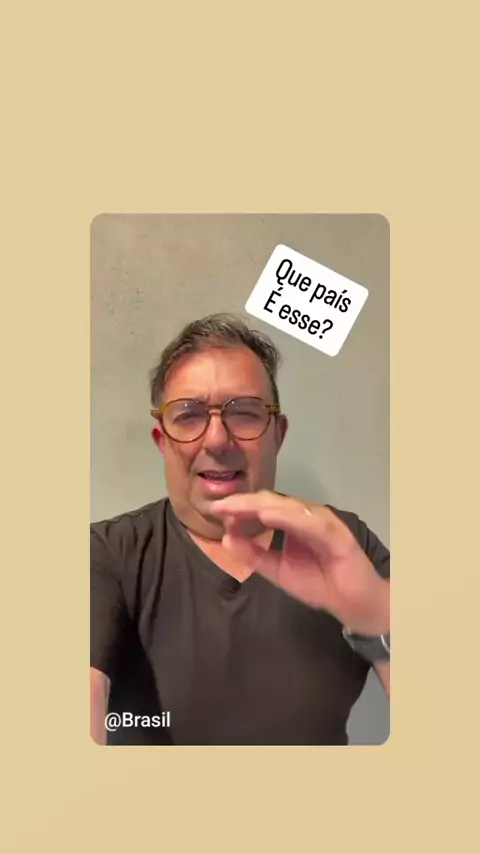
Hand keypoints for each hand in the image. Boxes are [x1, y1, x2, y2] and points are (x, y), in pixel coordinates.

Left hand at [210, 490, 389, 635]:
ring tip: (234, 507)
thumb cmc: (319, 583)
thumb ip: (254, 554)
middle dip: (242, 502)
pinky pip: (309, 522)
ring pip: (287, 507)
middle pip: (270, 501)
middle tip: (218, 506)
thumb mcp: (277, 570)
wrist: (352, 604)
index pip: (262, 507)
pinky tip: (266, 515)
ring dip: (259, 505)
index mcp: (292, 522)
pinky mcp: (336, 533)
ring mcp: (322, 522)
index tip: (214, 510)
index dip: (238, 506)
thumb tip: (226, 537)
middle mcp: (306, 516)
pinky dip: (287, 517)